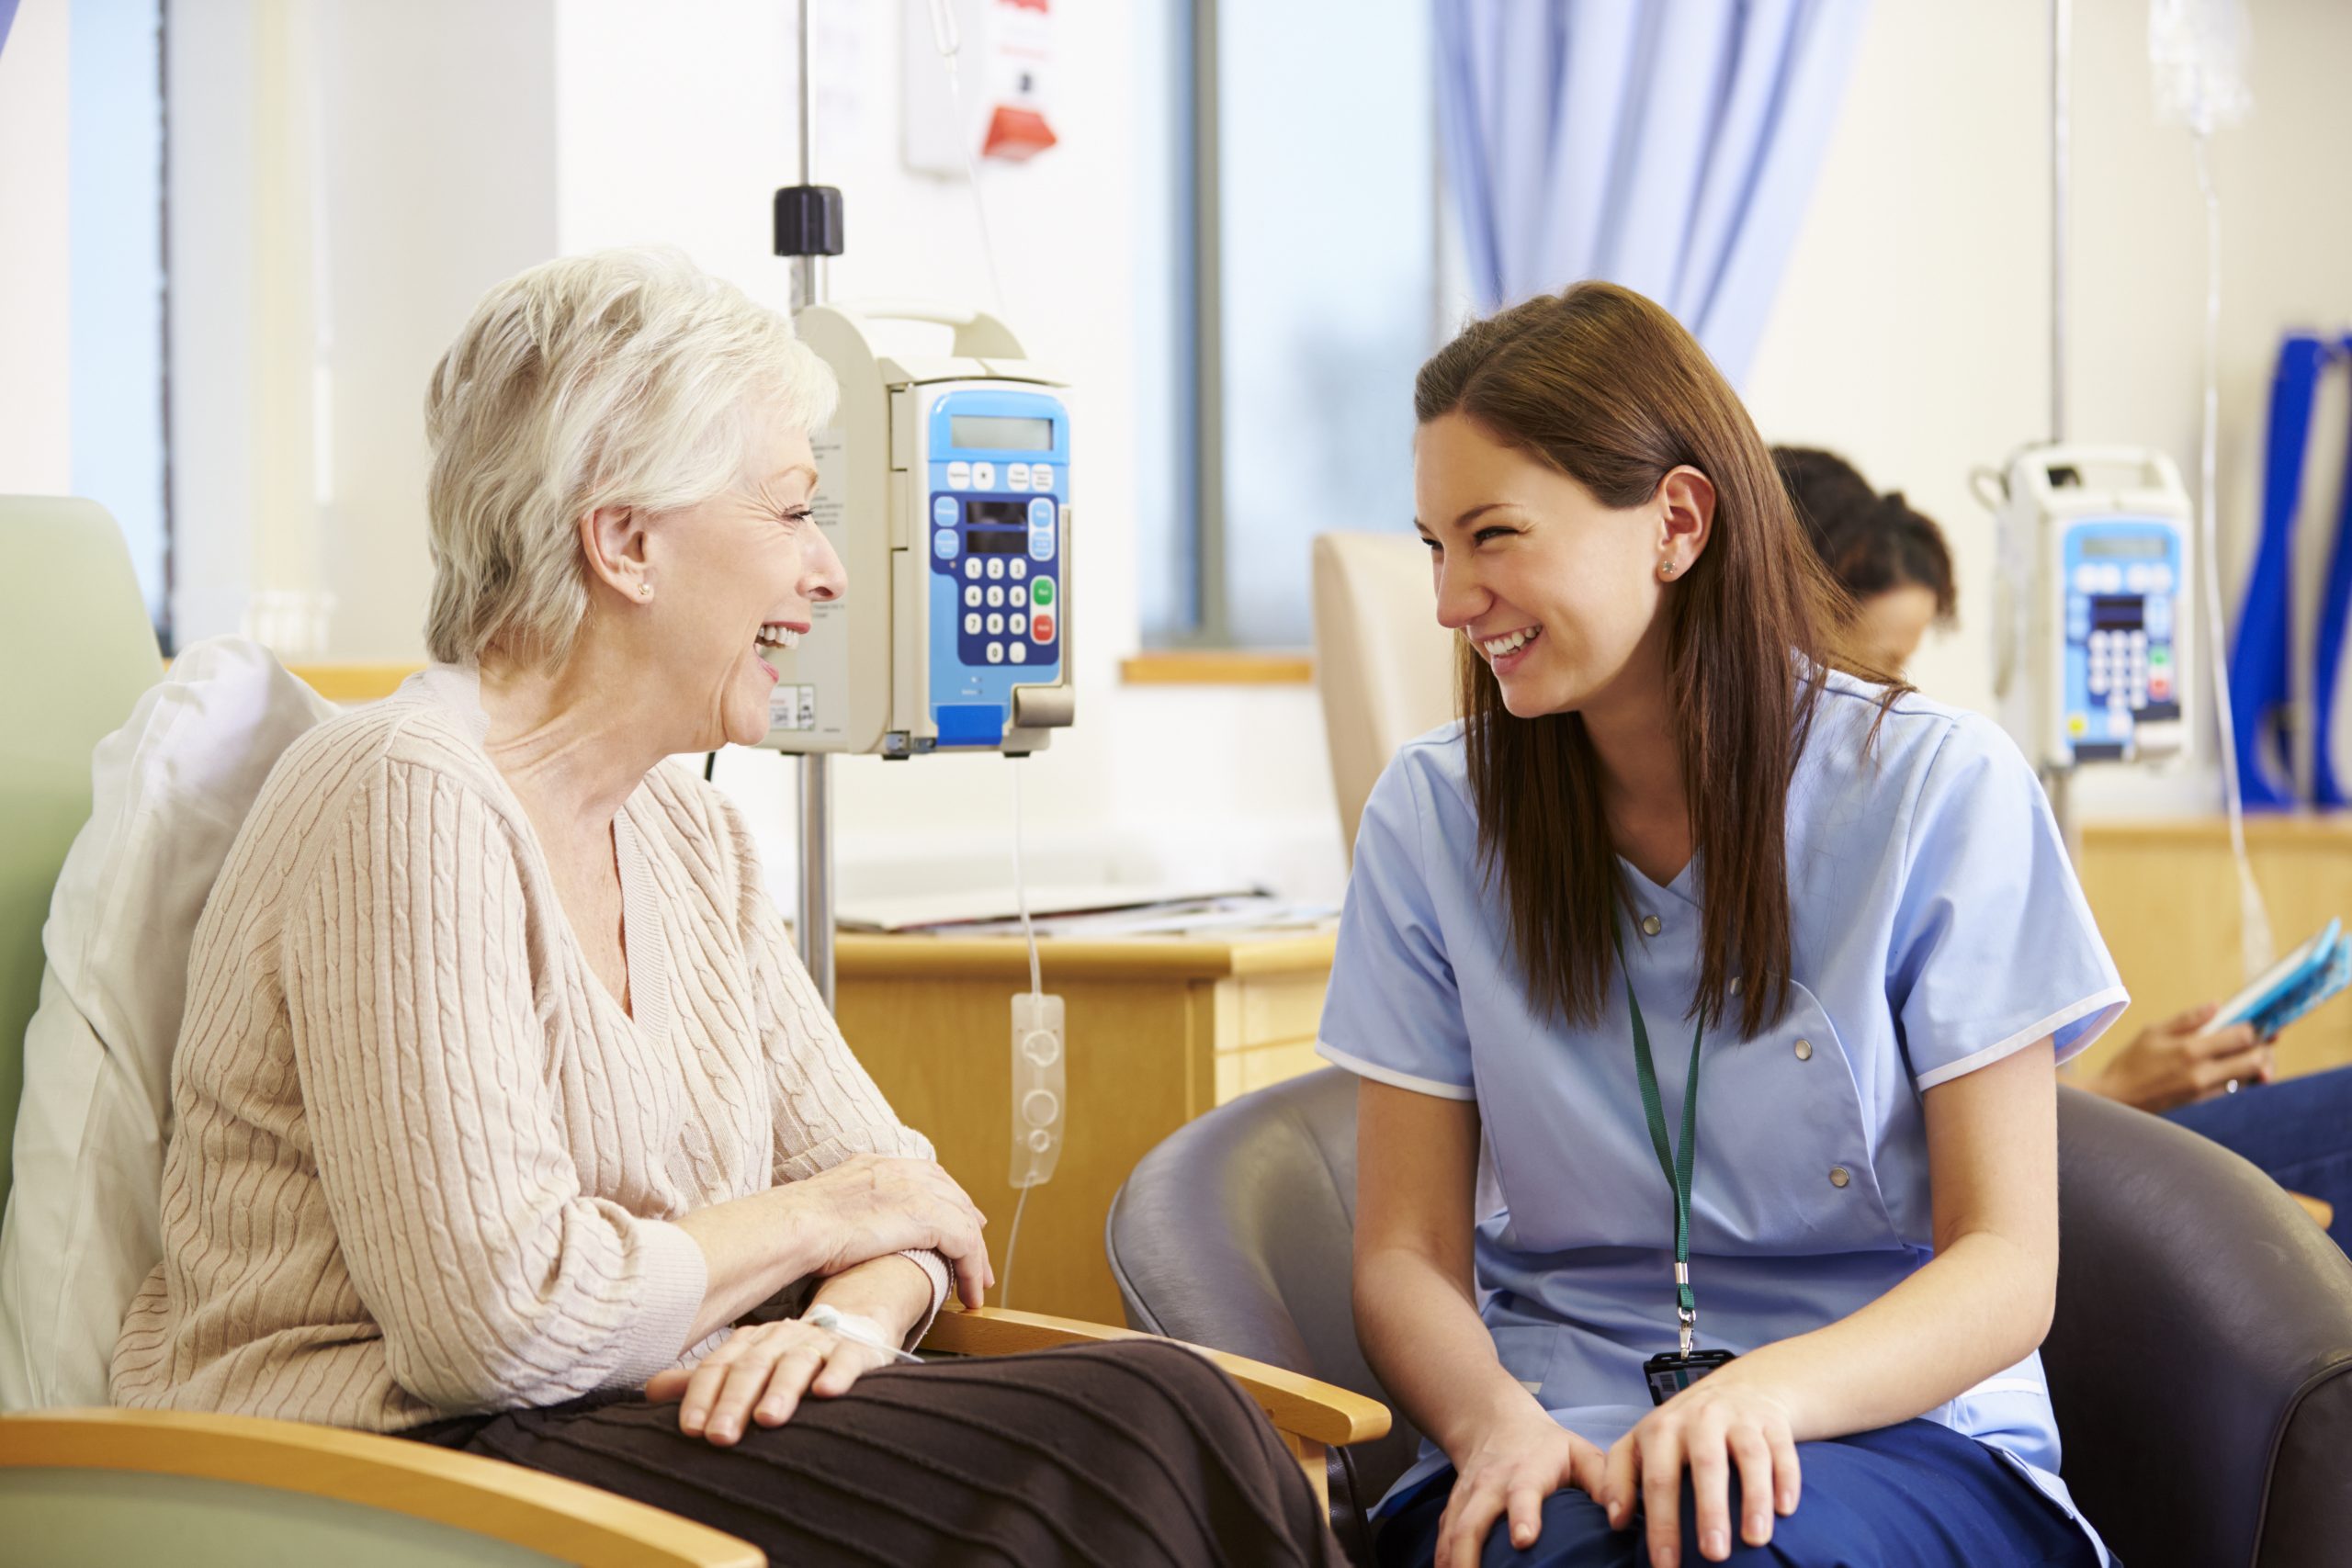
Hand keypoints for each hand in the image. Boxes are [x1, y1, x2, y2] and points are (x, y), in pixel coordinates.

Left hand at [647, 1316, 892, 1443]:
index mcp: (749, 1344)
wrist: (852, 1326)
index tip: (690, 1430)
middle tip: (720, 1438)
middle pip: (752, 1369)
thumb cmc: (788, 1359)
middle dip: (734, 1403)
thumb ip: (701, 1382)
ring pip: (796, 1364)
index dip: (702, 1397)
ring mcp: (819, 1343)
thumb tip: (648, 1390)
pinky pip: (847, 1360)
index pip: (717, 1368)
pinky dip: (838, 1375)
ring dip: (781, 1390)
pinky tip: (827, 1392)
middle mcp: (780, 1340)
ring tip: (768, 1418)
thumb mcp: (744, 1365)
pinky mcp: (856, 1351)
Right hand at [783, 1154, 993, 1308]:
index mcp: (879, 1165)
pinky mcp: (927, 1217)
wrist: (796, 1225)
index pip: (928, 1176)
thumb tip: (852, 1229)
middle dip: (971, 1225)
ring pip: (965, 1223)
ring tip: (978, 1287)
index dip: (949, 1200)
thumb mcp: (829, 1207)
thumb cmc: (798, 1227)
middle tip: (980, 1257)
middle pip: (954, 1197)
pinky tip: (971, 1294)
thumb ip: (851, 1210)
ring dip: (976, 1258)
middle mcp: (903, 1171)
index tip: (961, 1219)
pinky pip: (966, 1245)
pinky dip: (972, 1271)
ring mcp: (917, 1191)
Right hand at [1434, 1404, 1608, 1567]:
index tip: (1524, 1540)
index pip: (1523, 1493)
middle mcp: (1490, 1486)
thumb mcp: (1581, 1453)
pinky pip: (1441, 1536)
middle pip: (1472, 1522)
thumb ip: (1604, 1482)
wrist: (1496, 1424)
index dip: (1523, 1515)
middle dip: (1469, 1556)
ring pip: (1452, 1532)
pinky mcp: (1453, 1508)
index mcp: (1526, 1472)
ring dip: (1451, 1562)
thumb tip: (1621, 1519)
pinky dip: (1440, 1559)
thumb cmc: (1549, 1448)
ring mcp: (1467, 1498)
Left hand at [1601, 1379, 1798, 1566]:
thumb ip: (1620, 1478)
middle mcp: (1701, 1420)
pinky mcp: (1773, 1422)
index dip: (1661, 1524)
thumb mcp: (1640, 1444)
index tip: (1665, 1564)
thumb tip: (1616, 1520)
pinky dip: (1787, 1479)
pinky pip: (1782, 1450)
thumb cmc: (1680, 1430)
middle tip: (1713, 1555)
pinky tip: (1786, 1509)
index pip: (1659, 1480)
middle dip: (1709, 1511)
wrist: (1736, 1387)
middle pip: (1706, 1465)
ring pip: (1750, 1456)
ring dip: (1754, 1498)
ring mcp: (1740, 1418)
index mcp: (1663, 1429)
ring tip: (1755, 1539)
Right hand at [2088, 1001, 2270, 1112]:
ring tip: (2256, 1053)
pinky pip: (2235, 1089)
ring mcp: (2205, 1090)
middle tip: (2265, 1039)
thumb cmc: (2131, 1062)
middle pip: (2255, 1060)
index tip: (2257, 1021)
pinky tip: (2238, 1068)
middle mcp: (2203, 1072)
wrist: (2117, 1098)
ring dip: (2258, 1065)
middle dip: (2265, 1048)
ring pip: (2250, 1077)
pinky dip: (2243, 1078)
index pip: (2241, 1037)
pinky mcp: (2204, 1102)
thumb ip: (2188, 1019)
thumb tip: (2217, 1005)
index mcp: (2190, 1049)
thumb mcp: (2153, 1031)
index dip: (2254, 1027)